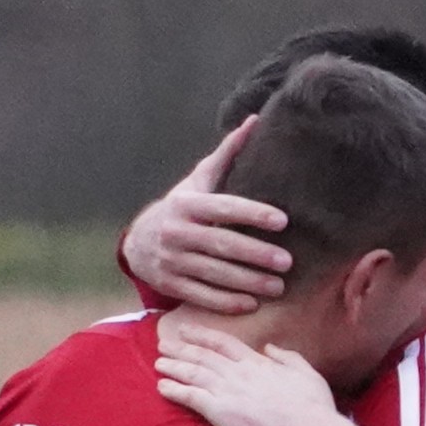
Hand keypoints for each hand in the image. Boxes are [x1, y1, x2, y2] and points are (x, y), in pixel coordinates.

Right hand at [124, 119, 291, 314]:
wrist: (139, 243)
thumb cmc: (182, 209)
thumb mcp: (198, 182)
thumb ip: (227, 156)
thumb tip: (255, 122)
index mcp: (186, 205)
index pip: (224, 208)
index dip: (253, 213)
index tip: (283, 221)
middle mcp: (177, 232)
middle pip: (222, 244)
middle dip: (256, 254)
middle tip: (286, 261)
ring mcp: (172, 261)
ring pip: (214, 274)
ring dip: (247, 282)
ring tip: (278, 286)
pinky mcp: (171, 285)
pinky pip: (202, 296)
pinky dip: (227, 301)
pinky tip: (252, 304)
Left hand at [156, 322, 339, 425]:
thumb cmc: (313, 409)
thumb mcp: (306, 373)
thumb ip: (286, 357)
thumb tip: (270, 348)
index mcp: (258, 363)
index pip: (224, 344)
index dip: (204, 336)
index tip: (188, 331)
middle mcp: (239, 373)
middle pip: (203, 356)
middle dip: (182, 348)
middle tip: (164, 343)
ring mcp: (228, 391)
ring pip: (193, 373)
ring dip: (174, 366)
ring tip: (158, 362)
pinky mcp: (220, 412)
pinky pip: (191, 397)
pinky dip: (175, 390)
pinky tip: (162, 386)